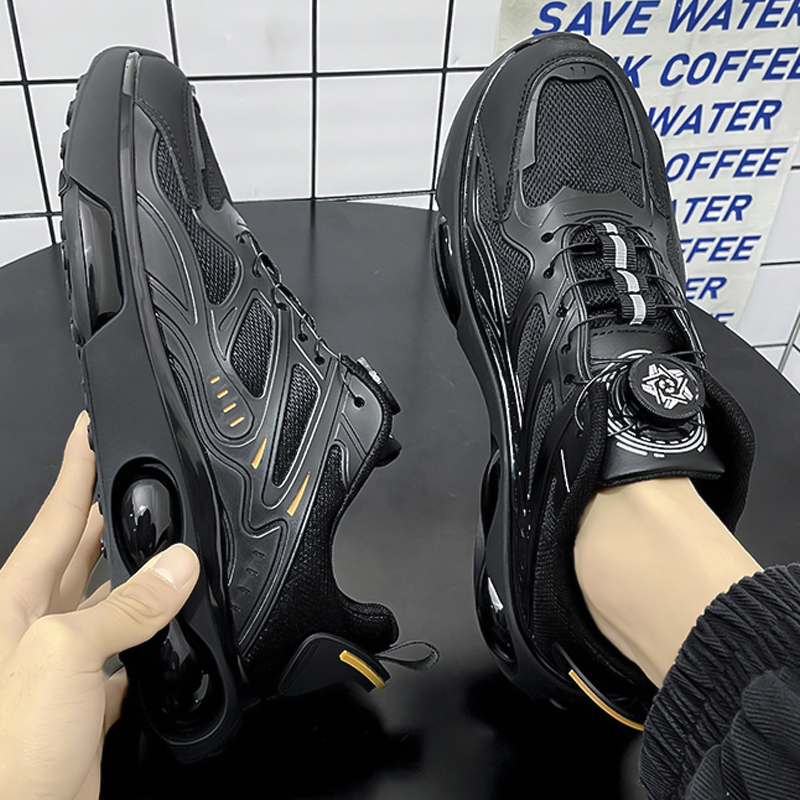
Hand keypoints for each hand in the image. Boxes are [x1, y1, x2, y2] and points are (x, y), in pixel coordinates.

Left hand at [0, 412, 199, 799]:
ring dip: (137, 578)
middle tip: (136, 481)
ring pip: (106, 603)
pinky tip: (161, 635)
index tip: (89, 430)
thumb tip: (176, 568)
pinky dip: (145, 640)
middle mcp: (32, 630)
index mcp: (14, 604)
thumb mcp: (63, 657)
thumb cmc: (5, 755)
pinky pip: (120, 656)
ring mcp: (57, 668)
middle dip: (109, 514)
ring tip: (165, 548)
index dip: (75, 469)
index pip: (54, 516)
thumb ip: (125, 607)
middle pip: (79, 553)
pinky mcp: (81, 705)